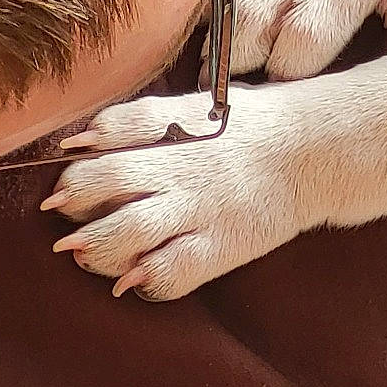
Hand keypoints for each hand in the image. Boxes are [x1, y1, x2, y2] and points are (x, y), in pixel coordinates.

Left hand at [44, 81, 315, 299]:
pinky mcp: (220, 246)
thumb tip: (82, 140)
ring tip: (83, 248)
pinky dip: (142, 279)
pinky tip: (131, 278)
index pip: (111, 132)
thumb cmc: (252, 130)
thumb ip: (143, 120)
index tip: (74, 165)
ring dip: (93, 244)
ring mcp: (201, 209)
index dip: (81, 153)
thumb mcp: (202, 107)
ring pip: (125, 231)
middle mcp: (184, 167)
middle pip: (106, 180)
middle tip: (67, 211)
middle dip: (73, 198)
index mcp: (179, 126)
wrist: (319, 153)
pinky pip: (170, 272)